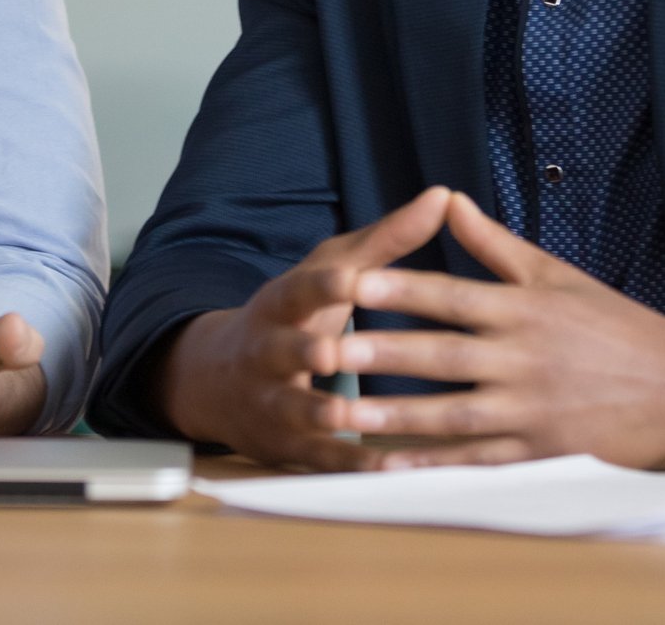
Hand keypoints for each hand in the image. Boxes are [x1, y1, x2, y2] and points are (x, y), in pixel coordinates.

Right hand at [156, 185, 454, 471]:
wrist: (222, 380)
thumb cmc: (297, 314)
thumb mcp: (329, 270)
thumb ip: (387, 240)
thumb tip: (443, 195)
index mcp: (282, 303)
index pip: (300, 290)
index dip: (322, 286)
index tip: (348, 279)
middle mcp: (268, 351)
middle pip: (284, 351)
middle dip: (306, 353)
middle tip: (333, 354)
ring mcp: (271, 400)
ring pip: (294, 409)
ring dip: (321, 415)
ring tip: (351, 419)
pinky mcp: (284, 446)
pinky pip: (317, 458)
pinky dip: (349, 464)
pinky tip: (386, 469)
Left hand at [342, 191, 664, 467]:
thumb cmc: (614, 324)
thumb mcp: (556, 274)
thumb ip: (495, 244)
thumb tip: (446, 198)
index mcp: (524, 309)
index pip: (451, 296)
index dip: (400, 289)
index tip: (353, 283)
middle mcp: (523, 358)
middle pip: (441, 355)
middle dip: (381, 354)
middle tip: (325, 350)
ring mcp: (530, 409)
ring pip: (451, 412)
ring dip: (395, 415)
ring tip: (343, 413)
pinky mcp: (540, 451)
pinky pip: (478, 459)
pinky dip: (435, 463)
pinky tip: (392, 464)